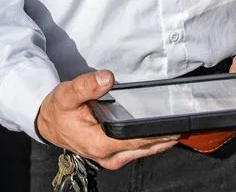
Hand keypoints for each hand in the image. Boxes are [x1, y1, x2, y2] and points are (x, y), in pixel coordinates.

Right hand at [35, 70, 178, 170]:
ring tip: (180, 125)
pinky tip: (163, 130)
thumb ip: (86, 86)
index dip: (157, 133)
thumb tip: (106, 78)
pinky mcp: (114, 155)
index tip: (176, 125)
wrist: (48, 123)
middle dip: (166, 137)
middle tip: (187, 122)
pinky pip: (139, 150)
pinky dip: (152, 141)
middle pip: (146, 148)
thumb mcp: (66, 94)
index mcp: (99, 143)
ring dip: (162, 140)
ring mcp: (112, 158)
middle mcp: (108, 155)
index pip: (136, 140)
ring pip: (145, 152)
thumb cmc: (58, 110)